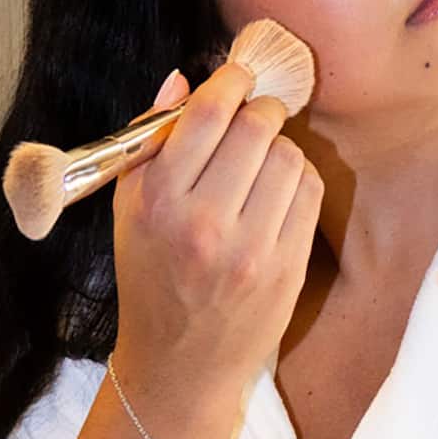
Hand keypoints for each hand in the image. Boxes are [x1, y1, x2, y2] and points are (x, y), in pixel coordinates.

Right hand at [110, 63, 322, 415]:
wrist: (181, 364)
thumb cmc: (151, 278)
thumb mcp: (128, 212)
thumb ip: (149, 142)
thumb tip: (181, 79)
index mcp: (159, 204)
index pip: (207, 116)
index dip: (230, 81)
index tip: (237, 74)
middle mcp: (205, 224)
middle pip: (256, 128)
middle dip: (260, 109)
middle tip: (255, 113)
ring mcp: (252, 249)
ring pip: (289, 156)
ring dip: (280, 146)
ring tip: (261, 161)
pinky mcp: (288, 267)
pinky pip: (309, 192)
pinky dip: (298, 179)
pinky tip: (277, 191)